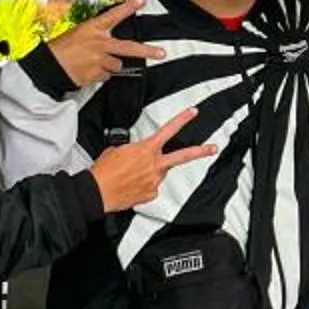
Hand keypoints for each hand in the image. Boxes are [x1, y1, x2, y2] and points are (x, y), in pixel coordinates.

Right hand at [48, 0, 150, 89]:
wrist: (48, 67)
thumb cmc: (61, 49)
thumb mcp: (78, 33)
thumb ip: (96, 36)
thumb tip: (109, 41)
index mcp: (92, 28)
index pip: (114, 15)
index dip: (129, 7)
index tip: (141, 0)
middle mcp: (98, 43)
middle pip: (128, 48)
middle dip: (147, 51)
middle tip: (161, 53)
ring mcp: (98, 60)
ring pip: (116, 65)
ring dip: (109, 65)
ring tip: (94, 62)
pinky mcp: (96, 74)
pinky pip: (105, 76)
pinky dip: (99, 74)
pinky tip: (88, 70)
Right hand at [91, 109, 213, 214]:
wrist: (96, 192)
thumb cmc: (103, 172)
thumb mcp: (115, 151)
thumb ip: (131, 150)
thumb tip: (134, 155)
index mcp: (146, 149)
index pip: (169, 129)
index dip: (182, 119)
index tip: (192, 113)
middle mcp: (154, 165)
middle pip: (183, 156)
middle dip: (200, 151)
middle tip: (212, 148)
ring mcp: (154, 181)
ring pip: (158, 174)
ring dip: (149, 174)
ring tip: (130, 176)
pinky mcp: (150, 195)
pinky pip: (150, 189)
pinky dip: (142, 187)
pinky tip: (130, 187)